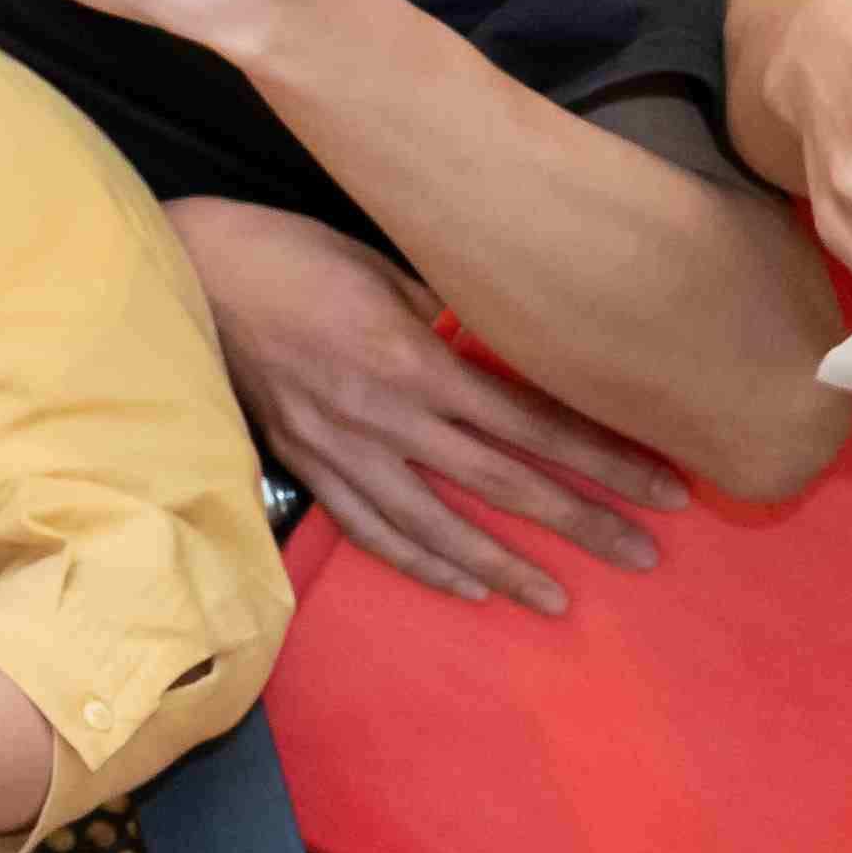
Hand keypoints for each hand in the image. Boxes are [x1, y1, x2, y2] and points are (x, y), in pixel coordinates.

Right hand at [167, 201, 680, 612]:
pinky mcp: (304, 463)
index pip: (531, 422)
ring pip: (436, 525)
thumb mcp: (385, 266)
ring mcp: (340, 448)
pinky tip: (466, 587)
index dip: (604, 457)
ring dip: (503, 566)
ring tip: (558, 598)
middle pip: (502, 482)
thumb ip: (453, 317)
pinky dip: (420, 563)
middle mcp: (384, 416)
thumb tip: (518, 347)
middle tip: (644, 555)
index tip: (665, 486)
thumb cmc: (292, 253)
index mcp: (413, 360)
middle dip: (582, 520)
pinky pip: (369, 529)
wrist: (187, 273)